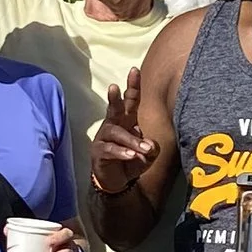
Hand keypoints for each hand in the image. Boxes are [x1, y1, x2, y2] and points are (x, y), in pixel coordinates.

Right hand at [89, 69, 153, 199]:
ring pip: (116, 133)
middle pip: (114, 109)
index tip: (134, 70)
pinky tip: (130, 156)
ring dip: (131, 141)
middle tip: (114, 87)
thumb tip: (149, 145)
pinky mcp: (99, 152)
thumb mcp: (148, 155)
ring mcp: (104, 138)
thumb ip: (152, 148)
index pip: (131, 101)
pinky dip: (122, 153)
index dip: (133, 86)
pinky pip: (110, 150)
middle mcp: (114, 125)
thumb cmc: (132, 161)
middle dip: (115, 97)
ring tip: (142, 149)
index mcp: (127, 120)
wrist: (117, 181)